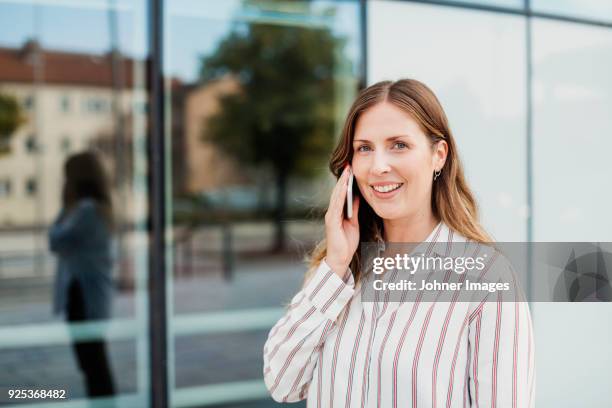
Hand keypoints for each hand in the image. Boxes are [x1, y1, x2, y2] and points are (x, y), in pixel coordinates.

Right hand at [324, 164, 359, 278]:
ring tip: (347, 172)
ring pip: (336, 196)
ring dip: (341, 184)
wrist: (341, 258)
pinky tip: (344, 188)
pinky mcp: (332, 222)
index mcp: (337, 212)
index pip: (341, 193)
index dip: (346, 181)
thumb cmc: (346, 242)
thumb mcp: (354, 222)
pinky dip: (340, 196)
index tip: (351, 169)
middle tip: (348, 164)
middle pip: (337, 192)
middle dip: (343, 178)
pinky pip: (336, 206)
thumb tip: (358, 196)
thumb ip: (354, 210)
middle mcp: (332, 212)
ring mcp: (331, 216)